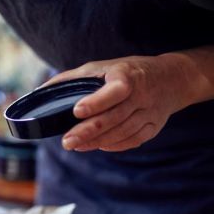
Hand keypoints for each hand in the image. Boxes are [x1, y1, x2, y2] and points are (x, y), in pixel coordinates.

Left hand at [43, 46, 213, 151]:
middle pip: (115, 117)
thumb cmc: (127, 71)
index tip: (77, 111)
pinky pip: (134, 139)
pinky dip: (115, 145)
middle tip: (66, 141)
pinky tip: (98, 146)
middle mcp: (142, 95)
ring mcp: (150, 112)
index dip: (97, 101)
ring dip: (98, 141)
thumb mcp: (101, 67)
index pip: (115, 90)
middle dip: (88, 131)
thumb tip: (40, 91)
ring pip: (123, 131)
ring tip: (75, 145)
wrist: (173, 78)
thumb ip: (72, 78)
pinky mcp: (154, 126)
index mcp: (128, 75)